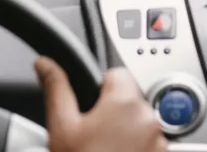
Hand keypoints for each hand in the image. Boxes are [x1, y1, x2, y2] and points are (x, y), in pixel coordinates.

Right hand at [36, 57, 166, 151]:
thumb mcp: (62, 127)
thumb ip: (56, 88)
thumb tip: (45, 63)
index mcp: (125, 101)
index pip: (117, 72)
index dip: (99, 87)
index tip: (90, 106)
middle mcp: (150, 117)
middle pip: (129, 99)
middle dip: (112, 112)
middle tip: (92, 135)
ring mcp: (161, 141)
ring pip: (140, 123)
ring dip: (125, 132)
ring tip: (103, 151)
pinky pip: (149, 144)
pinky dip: (135, 149)